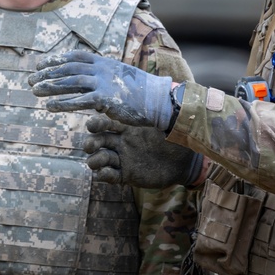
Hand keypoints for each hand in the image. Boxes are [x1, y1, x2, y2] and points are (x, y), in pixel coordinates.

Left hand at [28, 50, 173, 129]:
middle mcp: (102, 69)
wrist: (158, 100)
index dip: (56, 59)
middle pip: (68, 68)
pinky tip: (49, 106)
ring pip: (70, 82)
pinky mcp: (105, 99)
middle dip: (48, 73)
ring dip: (50, 86)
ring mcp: (103, 83)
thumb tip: (90, 87)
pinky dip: (62, 103)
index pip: (75, 56)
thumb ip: (104, 78)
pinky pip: (79, 101)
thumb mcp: (120, 78)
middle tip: (31, 80)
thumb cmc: (140, 92)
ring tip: (34, 91)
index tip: (41, 64)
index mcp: (104, 62)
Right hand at [83, 115, 203, 187]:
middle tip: (90, 146)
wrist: (184, 162)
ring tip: (99, 162)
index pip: (106, 123)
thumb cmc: (176, 139)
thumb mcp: (168, 124)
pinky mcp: (127, 175)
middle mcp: (122, 143)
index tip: (92, 125)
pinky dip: (104, 175)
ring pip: (100, 159)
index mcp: (128, 128)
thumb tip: (156, 99)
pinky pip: (110, 176)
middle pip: (98, 141)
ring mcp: (123, 159)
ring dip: (95, 160)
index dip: (96, 124)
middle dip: (90, 143)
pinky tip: (105, 173)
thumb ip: (159, 113)